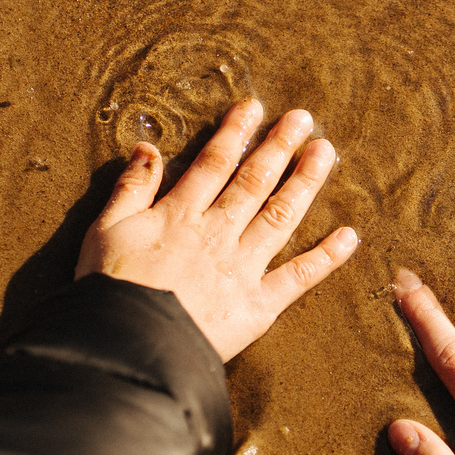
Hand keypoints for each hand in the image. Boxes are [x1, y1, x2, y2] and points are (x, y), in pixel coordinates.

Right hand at [77, 99, 359, 360]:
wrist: (129, 346)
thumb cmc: (110, 289)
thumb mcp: (105, 230)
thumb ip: (130, 188)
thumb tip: (147, 147)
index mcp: (180, 214)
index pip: (214, 163)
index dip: (236, 133)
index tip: (255, 108)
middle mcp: (218, 234)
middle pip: (255, 181)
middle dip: (280, 147)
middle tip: (303, 119)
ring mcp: (242, 268)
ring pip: (281, 216)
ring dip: (305, 183)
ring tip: (326, 153)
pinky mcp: (258, 305)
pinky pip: (299, 277)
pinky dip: (326, 257)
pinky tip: (349, 237)